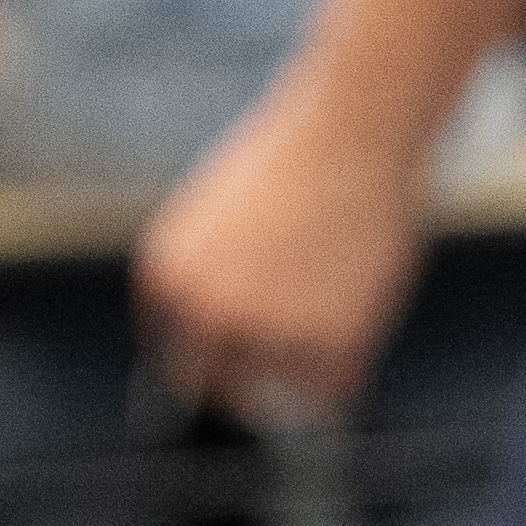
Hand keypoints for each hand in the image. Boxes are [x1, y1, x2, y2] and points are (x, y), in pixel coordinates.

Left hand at [139, 90, 426, 420]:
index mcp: (166, 279)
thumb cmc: (292, 163)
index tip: (238, 370)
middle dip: (252, 387)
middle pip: (222, 388)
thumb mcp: (217, 217)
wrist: (351, 133)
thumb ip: (209, 280)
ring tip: (332, 316)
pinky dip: (349, 368)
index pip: (176, 357)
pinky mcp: (331, 346)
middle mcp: (206, 315)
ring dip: (307, 371)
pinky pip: (336, 389)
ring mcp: (268, 334)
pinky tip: (358, 320)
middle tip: (283, 379)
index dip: (213, 364)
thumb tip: (227, 348)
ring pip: (285, 393)